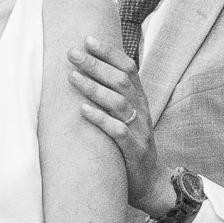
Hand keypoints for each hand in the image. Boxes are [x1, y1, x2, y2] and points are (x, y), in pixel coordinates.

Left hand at [69, 36, 174, 217]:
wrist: (151, 183)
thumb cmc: (131, 147)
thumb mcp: (127, 118)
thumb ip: (115, 96)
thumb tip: (91, 71)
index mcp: (140, 101)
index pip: (129, 68)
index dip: (109, 52)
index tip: (88, 39)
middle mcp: (142, 112)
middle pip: (121, 81)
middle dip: (96, 64)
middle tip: (72, 53)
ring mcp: (140, 131)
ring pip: (119, 103)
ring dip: (94, 88)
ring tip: (72, 76)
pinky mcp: (134, 151)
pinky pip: (118, 132)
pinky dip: (100, 119)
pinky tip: (83, 110)